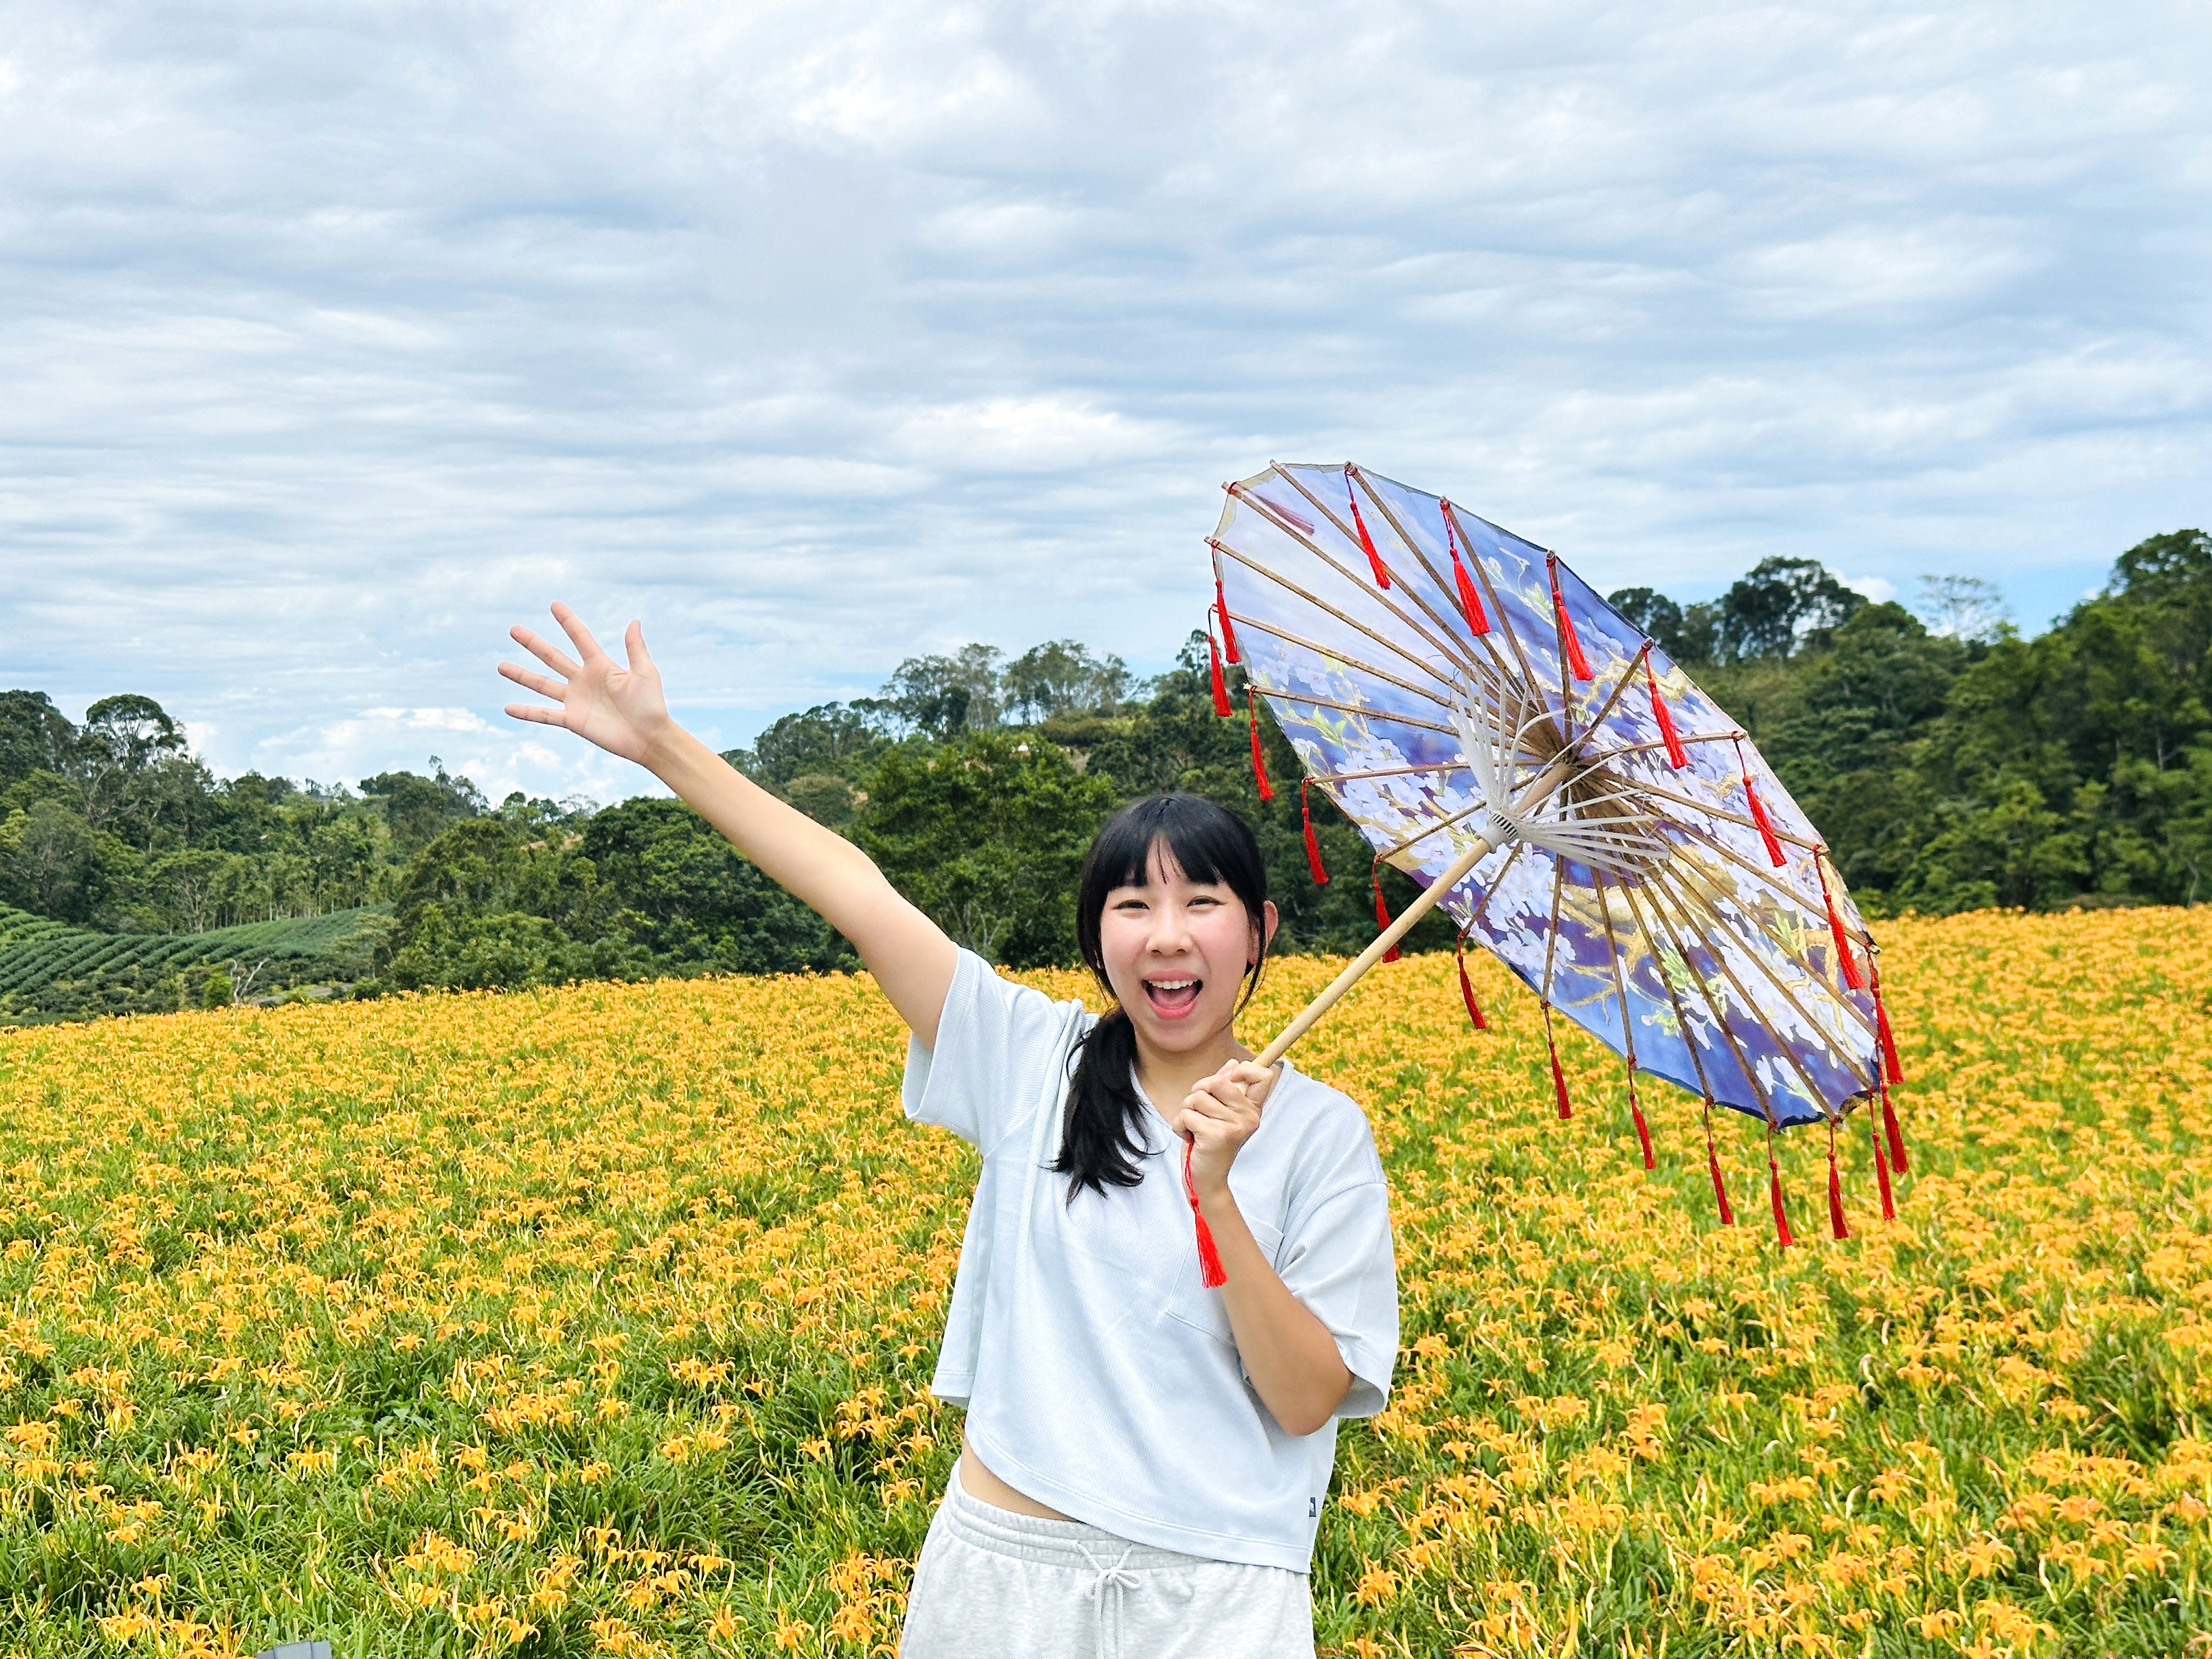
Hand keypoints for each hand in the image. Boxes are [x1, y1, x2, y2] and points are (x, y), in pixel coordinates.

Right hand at [500, 604, 672, 765]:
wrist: (650, 738)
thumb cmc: (651, 705)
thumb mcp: (645, 672)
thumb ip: (635, 648)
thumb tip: (634, 621)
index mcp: (601, 666)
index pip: (580, 639)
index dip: (568, 622)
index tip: (554, 605)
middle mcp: (584, 680)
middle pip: (553, 657)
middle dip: (533, 644)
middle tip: (513, 630)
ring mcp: (576, 700)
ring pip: (542, 684)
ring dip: (521, 675)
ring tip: (501, 665)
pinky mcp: (573, 720)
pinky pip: (545, 715)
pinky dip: (527, 712)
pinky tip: (508, 708)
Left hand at [1174, 1060, 1276, 1200]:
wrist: (1206, 1180)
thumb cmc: (1209, 1143)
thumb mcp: (1219, 1113)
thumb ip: (1226, 1088)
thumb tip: (1234, 1063)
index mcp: (1253, 1109)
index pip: (1264, 1076)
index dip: (1244, 1070)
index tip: (1229, 1080)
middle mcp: (1249, 1117)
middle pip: (1217, 1081)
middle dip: (1198, 1092)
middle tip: (1199, 1112)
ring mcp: (1235, 1127)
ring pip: (1197, 1098)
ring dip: (1187, 1112)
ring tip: (1195, 1128)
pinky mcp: (1217, 1136)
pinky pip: (1187, 1115)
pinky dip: (1180, 1126)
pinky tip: (1190, 1138)